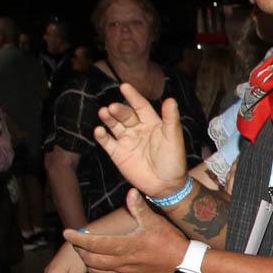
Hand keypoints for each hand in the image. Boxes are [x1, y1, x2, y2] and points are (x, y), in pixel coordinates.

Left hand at [66, 187, 188, 272]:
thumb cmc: (170, 242)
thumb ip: (139, 208)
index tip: (67, 233)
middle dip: (80, 250)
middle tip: (78, 240)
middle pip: (90, 259)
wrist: (183, 264)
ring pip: (97, 272)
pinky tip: (103, 266)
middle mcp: (122, 262)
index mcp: (124, 246)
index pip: (93, 244)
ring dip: (88, 262)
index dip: (77, 238)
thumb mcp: (155, 221)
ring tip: (87, 251)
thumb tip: (130, 192)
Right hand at [94, 83, 187, 197]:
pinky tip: (98, 130)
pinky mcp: (118, 154)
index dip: (133, 96)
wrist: (166, 185)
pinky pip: (107, 142)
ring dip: (108, 119)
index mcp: (152, 123)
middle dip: (119, 110)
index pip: (140, 106)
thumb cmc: (173, 161)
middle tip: (112, 107)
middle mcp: (137, 129)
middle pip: (125, 116)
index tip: (124, 86)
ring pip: (114, 126)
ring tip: (103, 112)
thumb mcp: (174, 138)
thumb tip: (171, 99)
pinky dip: (102, 136)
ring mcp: (127, 141)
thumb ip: (171, 119)